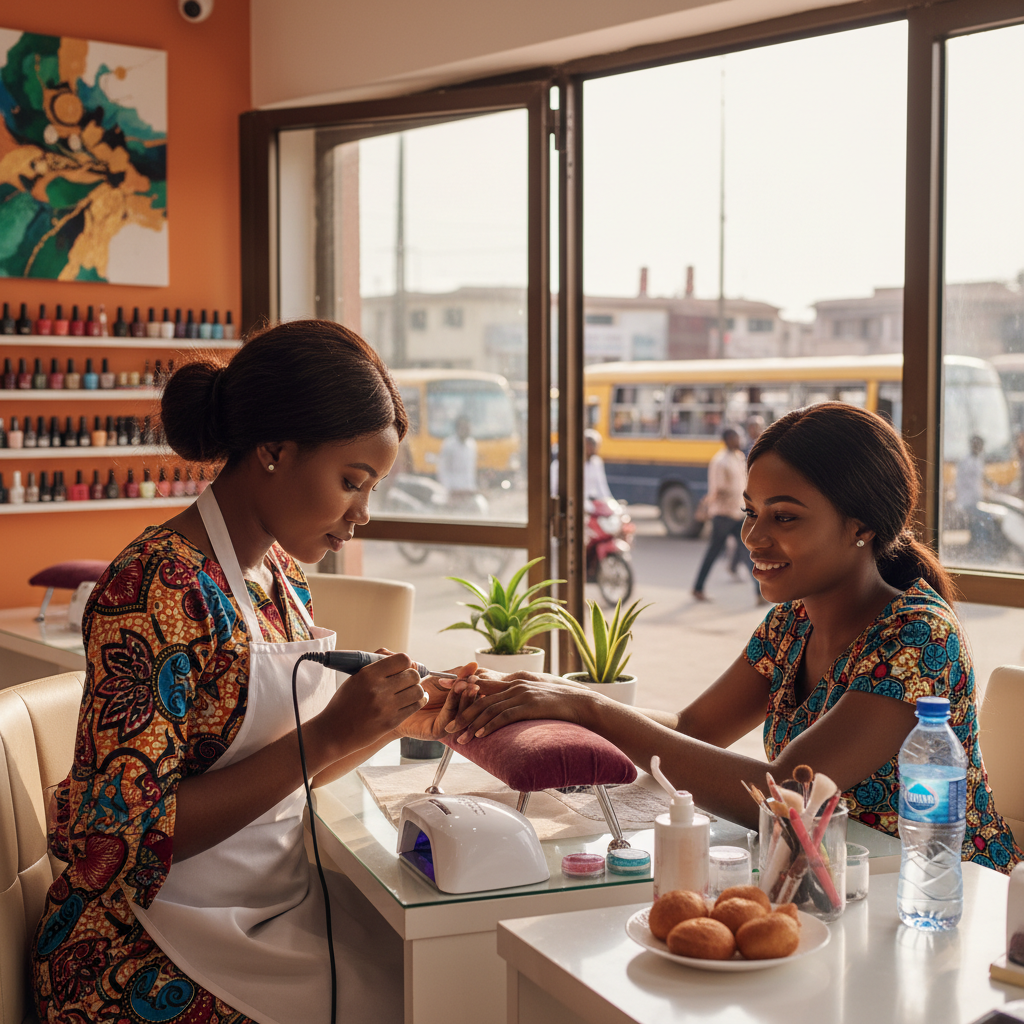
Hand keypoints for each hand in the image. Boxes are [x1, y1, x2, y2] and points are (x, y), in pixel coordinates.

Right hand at [314, 651, 427, 756]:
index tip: (401, 668)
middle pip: (413, 675)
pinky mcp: (392, 722)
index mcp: (368, 674)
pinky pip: (416, 706)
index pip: (403, 659)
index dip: (405, 663)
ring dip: (416, 690)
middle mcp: (379, 690)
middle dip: (412, 676)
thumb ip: (377, 664)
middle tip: (406, 681)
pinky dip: (418, 701)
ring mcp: (386, 707)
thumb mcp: (355, 678)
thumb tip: (400, 657)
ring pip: (418, 691)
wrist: (334, 732)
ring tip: (410, 692)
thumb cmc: (345, 702)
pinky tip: (413, 700)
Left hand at [395, 661, 481, 741]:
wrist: (393, 706)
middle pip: (471, 704)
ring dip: (465, 696)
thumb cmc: (416, 692)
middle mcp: (456, 716)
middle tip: (473, 679)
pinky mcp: (439, 731)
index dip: (474, 682)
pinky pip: (449, 715)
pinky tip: (455, 690)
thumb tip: (474, 664)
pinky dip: (453, 701)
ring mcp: (449, 725)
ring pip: (462, 710)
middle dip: (472, 690)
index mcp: (458, 704)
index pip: (472, 694)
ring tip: (465, 684)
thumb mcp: (438, 681)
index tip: (475, 670)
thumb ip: (455, 674)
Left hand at [441, 673, 593, 742]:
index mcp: (516, 680)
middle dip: (462, 712)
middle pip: (481, 697)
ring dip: (471, 724)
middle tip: (448, 725)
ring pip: (489, 708)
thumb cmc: (560, 702)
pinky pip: (504, 716)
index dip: (464, 691)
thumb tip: (505, 707)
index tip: (448, 699)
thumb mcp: (536, 694)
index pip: (484, 684)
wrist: (582, 703)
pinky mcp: (529, 705)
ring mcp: (522, 694)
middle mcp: (516, 684)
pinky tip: (479, 735)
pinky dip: (489, 726)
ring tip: (459, 737)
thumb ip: (519, 697)